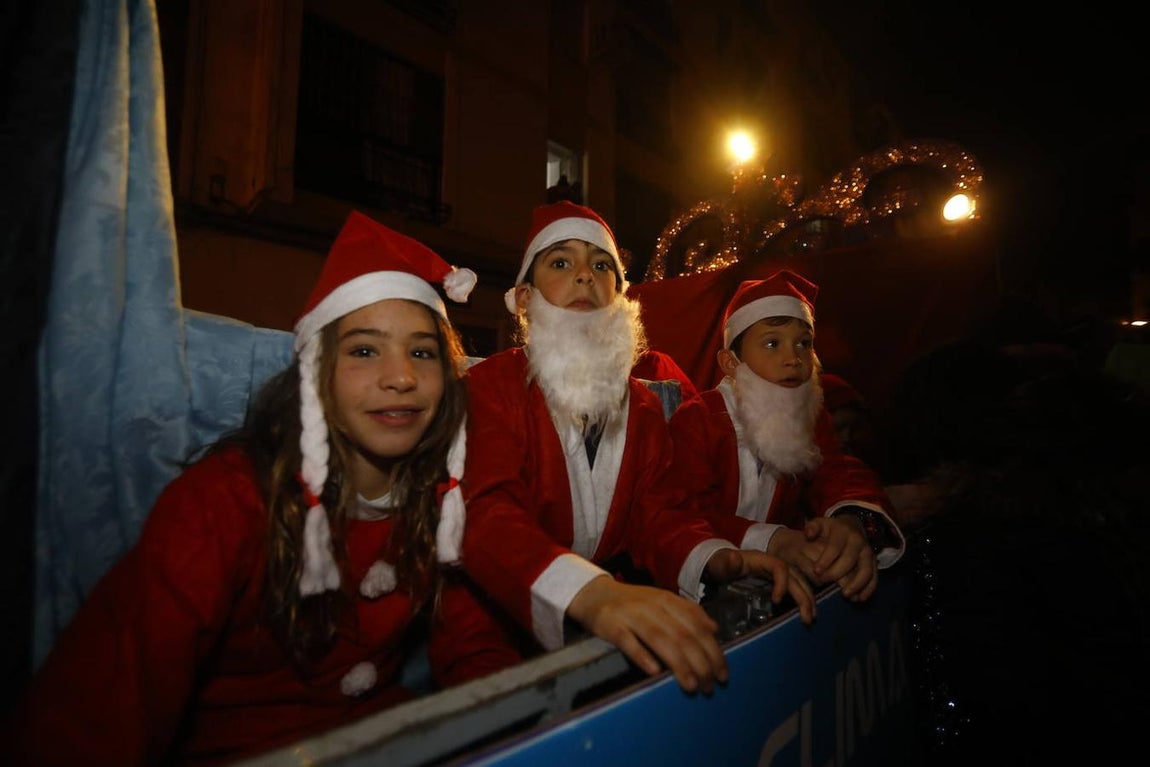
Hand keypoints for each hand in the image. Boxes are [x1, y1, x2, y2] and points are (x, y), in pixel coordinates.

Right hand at [566, 575, 727, 694]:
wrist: (593, 593)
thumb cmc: (632, 603)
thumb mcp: (662, 601)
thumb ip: (688, 612)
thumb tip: (714, 628)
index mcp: (668, 600)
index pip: (697, 626)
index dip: (713, 651)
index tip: (722, 673)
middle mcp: (652, 606)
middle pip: (682, 635)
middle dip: (700, 663)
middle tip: (709, 686)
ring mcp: (631, 615)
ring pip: (660, 639)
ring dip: (679, 664)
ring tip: (691, 685)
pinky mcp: (611, 625)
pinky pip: (628, 641)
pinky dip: (642, 656)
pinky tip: (655, 672)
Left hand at [704, 548, 816, 624]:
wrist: (718, 565)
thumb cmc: (719, 564)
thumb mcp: (719, 562)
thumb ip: (726, 562)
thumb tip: (735, 558)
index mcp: (761, 559)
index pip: (779, 567)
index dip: (782, 582)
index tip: (776, 601)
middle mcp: (772, 565)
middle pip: (795, 577)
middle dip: (803, 596)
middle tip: (807, 617)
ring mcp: (776, 573)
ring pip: (798, 583)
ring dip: (807, 599)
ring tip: (810, 618)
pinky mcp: (775, 582)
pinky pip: (793, 588)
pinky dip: (801, 599)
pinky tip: (804, 613)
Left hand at [803, 516, 877, 601]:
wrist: (852, 526)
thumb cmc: (831, 529)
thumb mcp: (820, 523)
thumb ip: (812, 528)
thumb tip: (809, 535)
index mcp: (843, 531)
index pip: (835, 546)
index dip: (826, 559)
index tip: (816, 571)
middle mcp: (858, 541)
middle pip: (850, 559)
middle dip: (837, 573)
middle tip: (825, 582)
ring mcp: (868, 552)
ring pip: (866, 569)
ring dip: (857, 584)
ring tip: (845, 595)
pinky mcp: (874, 562)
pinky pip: (875, 576)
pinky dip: (869, 588)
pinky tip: (861, 598)